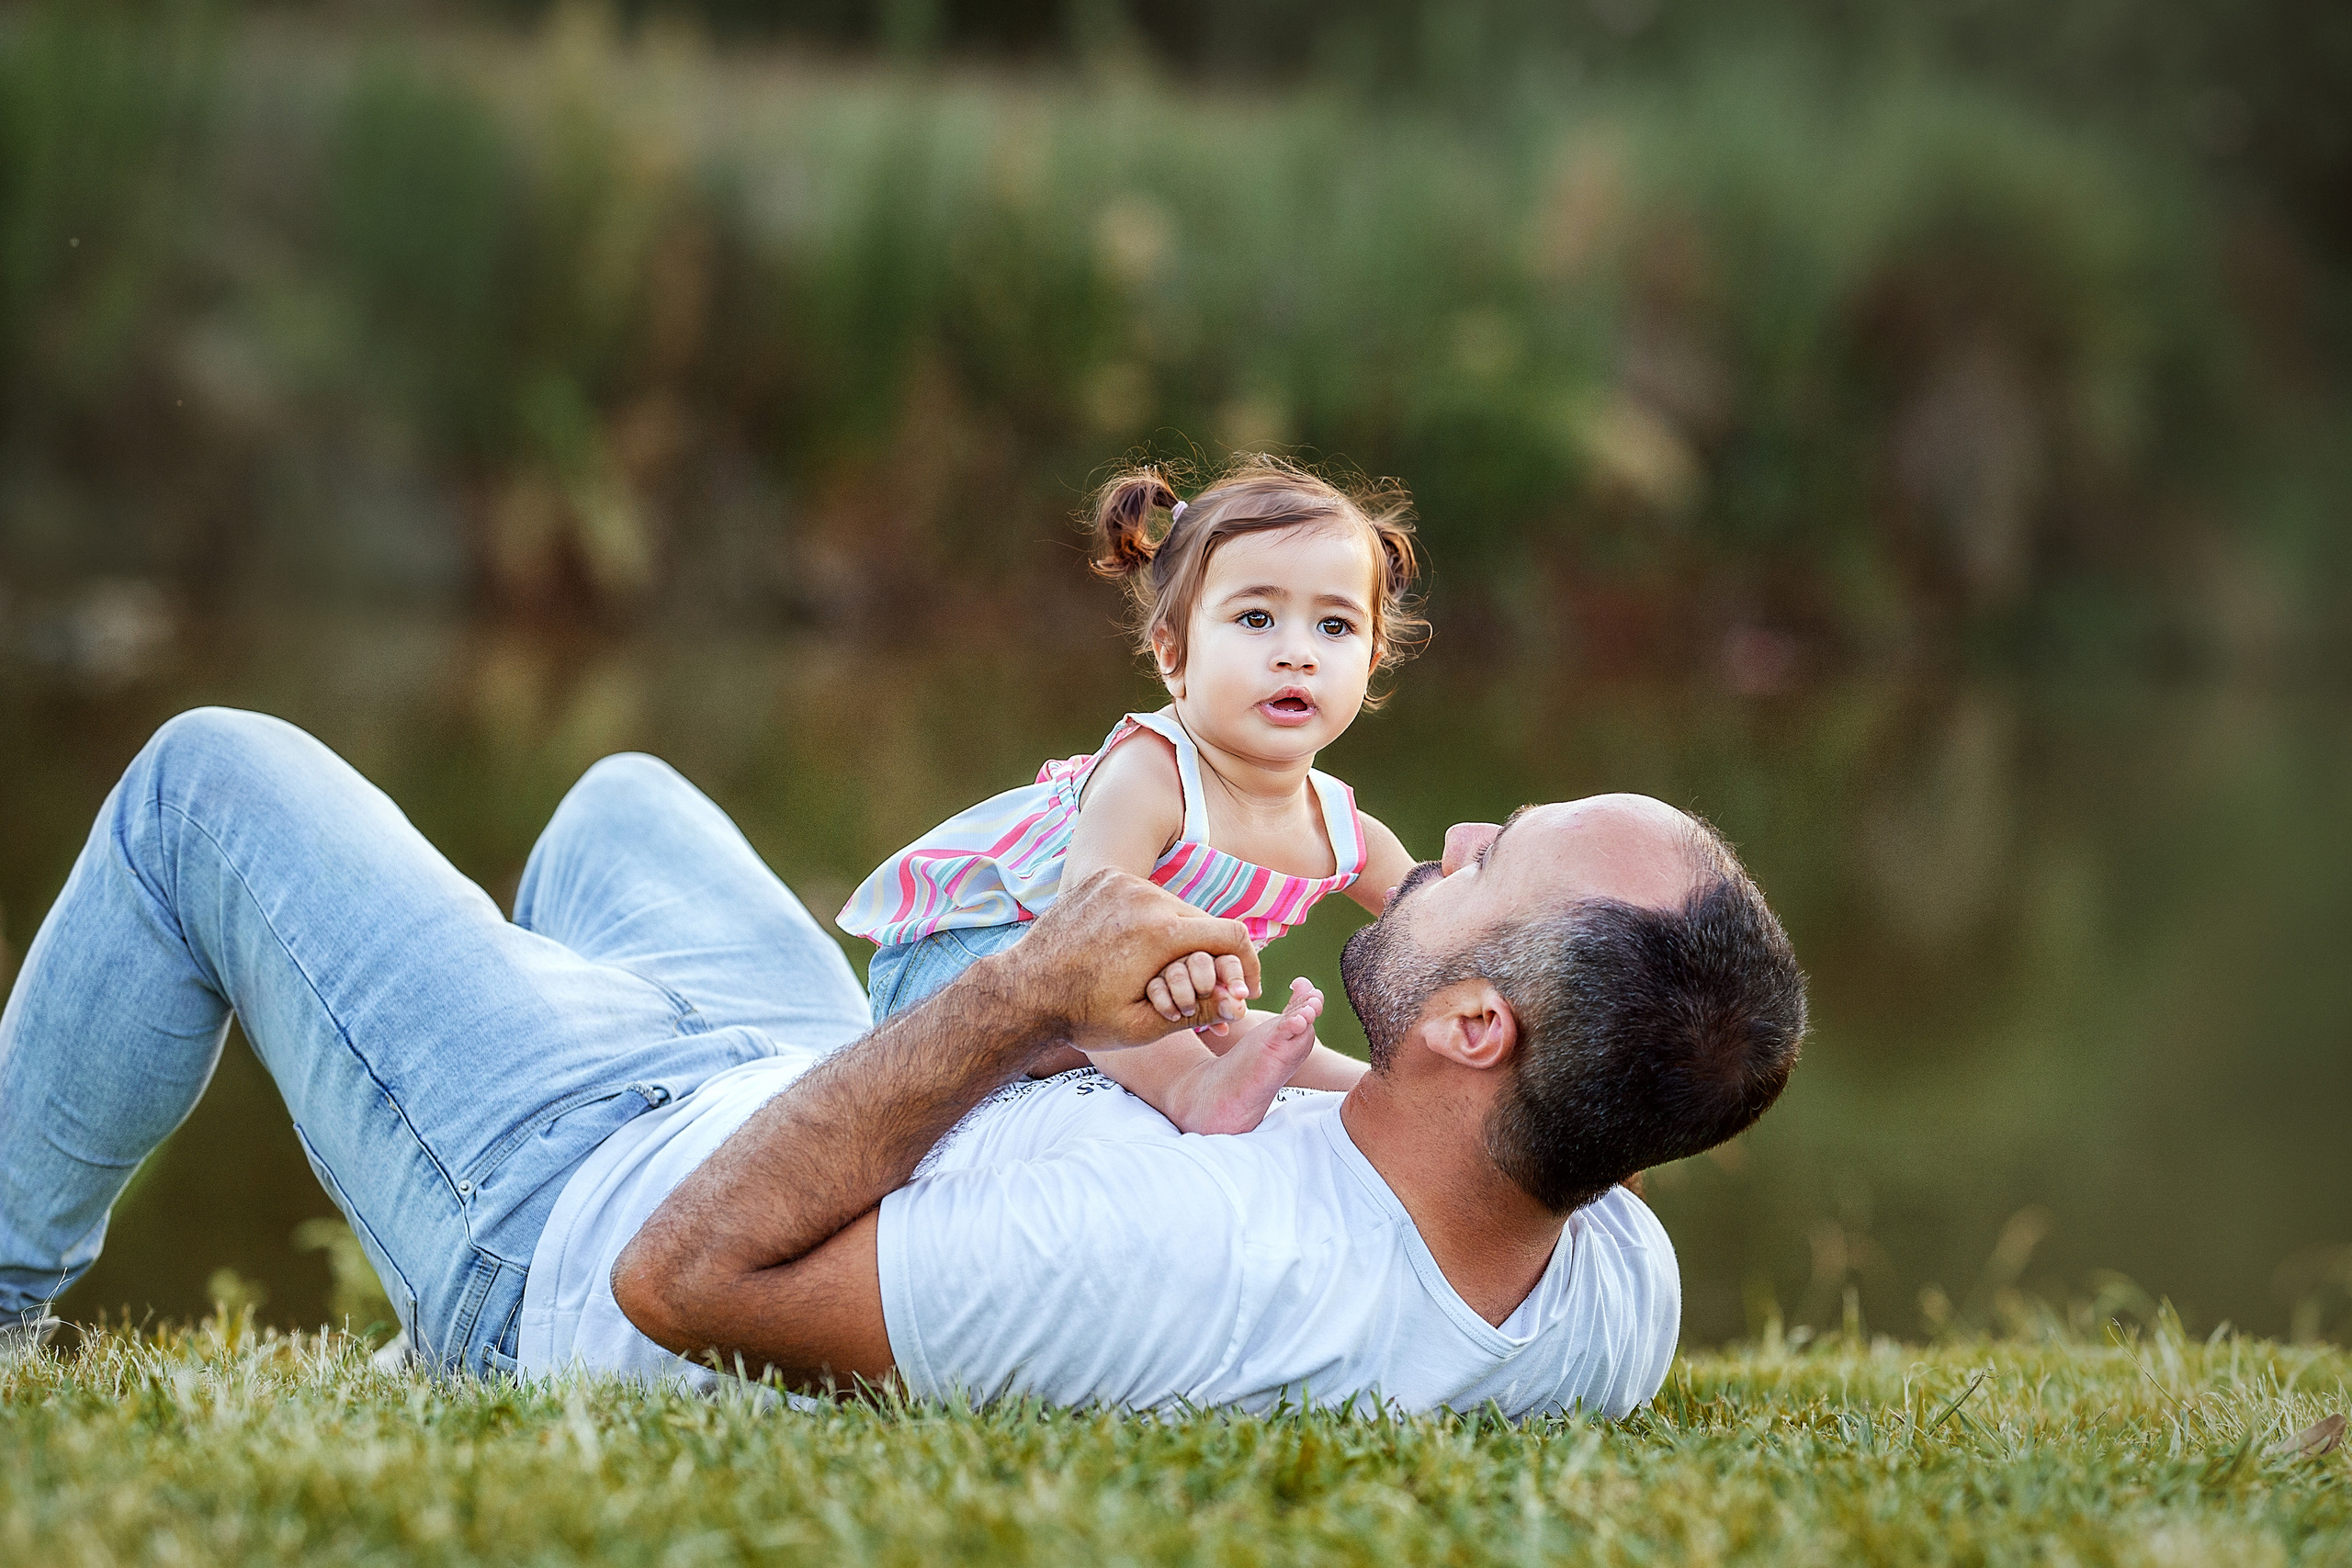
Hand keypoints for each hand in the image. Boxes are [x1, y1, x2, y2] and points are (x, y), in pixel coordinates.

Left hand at [989, 868, 1261, 1053]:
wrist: (1022, 991)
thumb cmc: (1082, 1016)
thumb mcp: (1145, 1027)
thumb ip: (1198, 1011)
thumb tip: (1238, 1000)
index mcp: (1161, 934)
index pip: (1231, 935)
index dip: (1247, 963)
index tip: (1245, 986)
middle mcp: (1145, 897)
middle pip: (1202, 920)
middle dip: (1207, 953)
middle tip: (1201, 983)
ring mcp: (1121, 883)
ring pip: (1173, 906)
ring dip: (1176, 935)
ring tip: (1161, 968)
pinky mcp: (1103, 880)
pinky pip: (1143, 895)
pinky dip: (1148, 919)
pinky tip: (1134, 949)